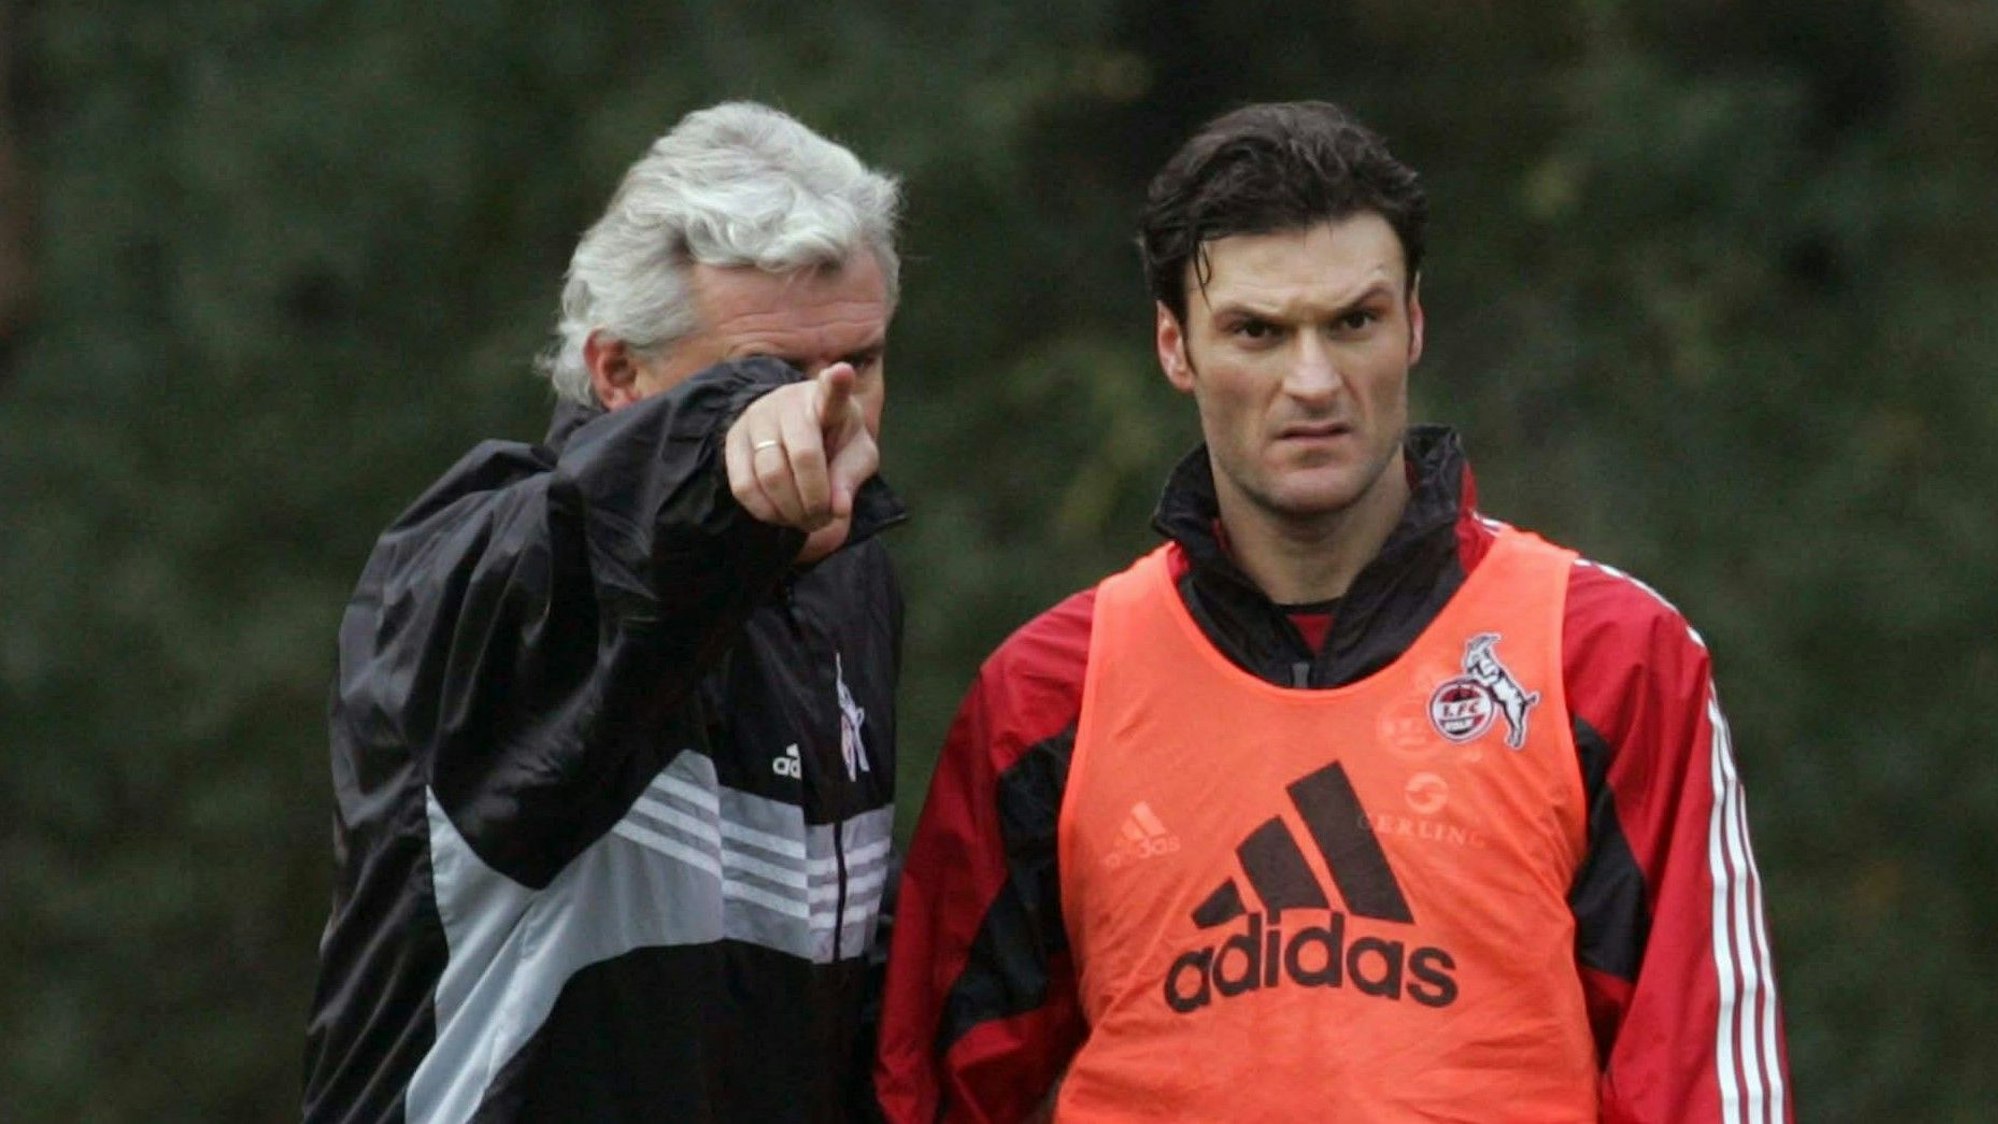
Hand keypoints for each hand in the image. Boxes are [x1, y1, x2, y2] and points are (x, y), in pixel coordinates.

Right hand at [724, 363, 878, 545]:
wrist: (791, 431)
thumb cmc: (834, 441)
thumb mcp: (857, 455)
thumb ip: (851, 477)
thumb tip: (837, 508)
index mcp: (827, 400)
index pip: (832, 391)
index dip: (837, 383)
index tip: (843, 372)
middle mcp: (788, 402)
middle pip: (803, 456)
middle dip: (816, 499)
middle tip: (824, 518)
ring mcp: (756, 418)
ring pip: (771, 476)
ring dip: (792, 510)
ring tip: (806, 519)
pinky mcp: (733, 440)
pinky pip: (743, 487)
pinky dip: (766, 511)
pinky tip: (781, 514)